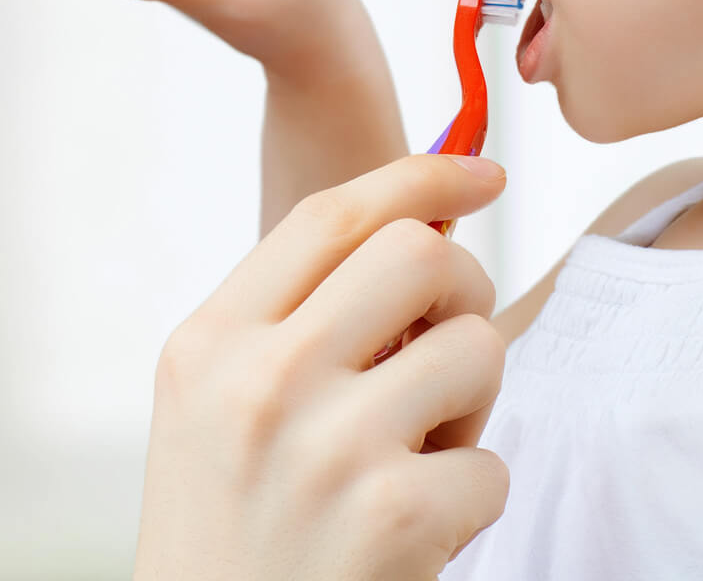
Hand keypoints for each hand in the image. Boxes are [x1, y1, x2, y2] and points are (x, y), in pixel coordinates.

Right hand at [133, 153, 510, 580]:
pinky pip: (491, 464)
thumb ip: (293, 316)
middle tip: (444, 342)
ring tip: (418, 452)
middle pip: (420, 253)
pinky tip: (414, 532)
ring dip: (470, 403)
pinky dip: (470, 499)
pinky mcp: (396, 518)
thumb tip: (426, 225)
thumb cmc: (226, 529)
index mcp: (211, 342)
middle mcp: (262, 380)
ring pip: (478, 348)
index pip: (333, 212)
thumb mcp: (213, 405)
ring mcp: (330, 447)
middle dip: (461, 287)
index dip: (421, 173)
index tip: (481, 171)